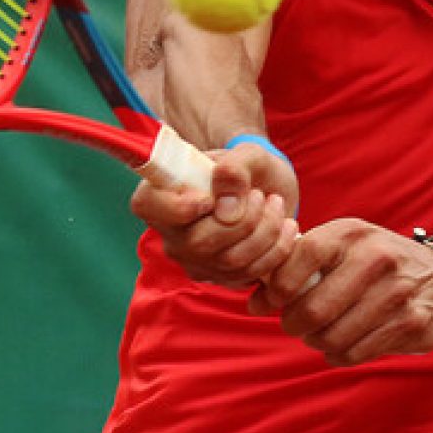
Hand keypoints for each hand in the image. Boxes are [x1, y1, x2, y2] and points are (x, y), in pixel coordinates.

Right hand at [130, 139, 299, 285]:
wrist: (264, 186)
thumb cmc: (246, 166)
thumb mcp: (246, 155)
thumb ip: (235, 170)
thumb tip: (228, 207)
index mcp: (162, 192)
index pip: (147, 205)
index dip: (176, 207)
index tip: (209, 198)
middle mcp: (171, 233)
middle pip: (198, 242)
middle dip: (243, 219)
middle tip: (261, 195)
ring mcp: (194, 260)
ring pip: (229, 261)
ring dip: (265, 231)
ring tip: (276, 204)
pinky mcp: (221, 277)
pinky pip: (250, 274)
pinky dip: (276, 249)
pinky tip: (285, 226)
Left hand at [249, 219, 432, 364]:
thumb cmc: (373, 260)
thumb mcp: (343, 245)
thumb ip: (300, 263)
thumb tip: (253, 300)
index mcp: (353, 232)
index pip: (305, 254)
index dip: (279, 284)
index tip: (269, 301)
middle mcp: (377, 257)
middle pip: (316, 307)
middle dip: (293, 323)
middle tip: (292, 323)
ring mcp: (398, 292)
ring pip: (334, 336)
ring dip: (316, 341)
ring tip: (316, 334)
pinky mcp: (412, 323)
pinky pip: (357, 353)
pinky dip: (338, 355)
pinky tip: (338, 345)